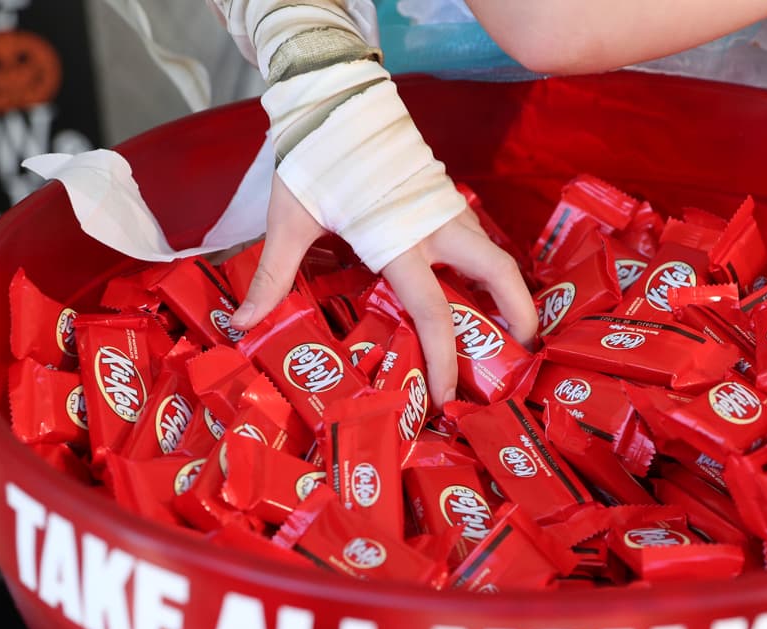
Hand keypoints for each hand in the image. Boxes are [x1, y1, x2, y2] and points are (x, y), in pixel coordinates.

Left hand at [229, 175, 538, 408]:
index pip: (432, 311)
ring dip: (508, 291)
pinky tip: (477, 289)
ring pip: (495, 255)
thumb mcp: (289, 220)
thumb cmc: (313, 158)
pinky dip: (487, 269)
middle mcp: (435, 226)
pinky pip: (478, 239)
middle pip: (497, 274)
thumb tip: (242, 324)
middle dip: (519, 314)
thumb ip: (273, 275)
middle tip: (523, 354)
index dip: (443, 359)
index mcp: (398, 239)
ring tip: (513, 329)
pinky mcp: (444, 196)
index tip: (446, 395)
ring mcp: (446, 208)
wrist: (333, 96)